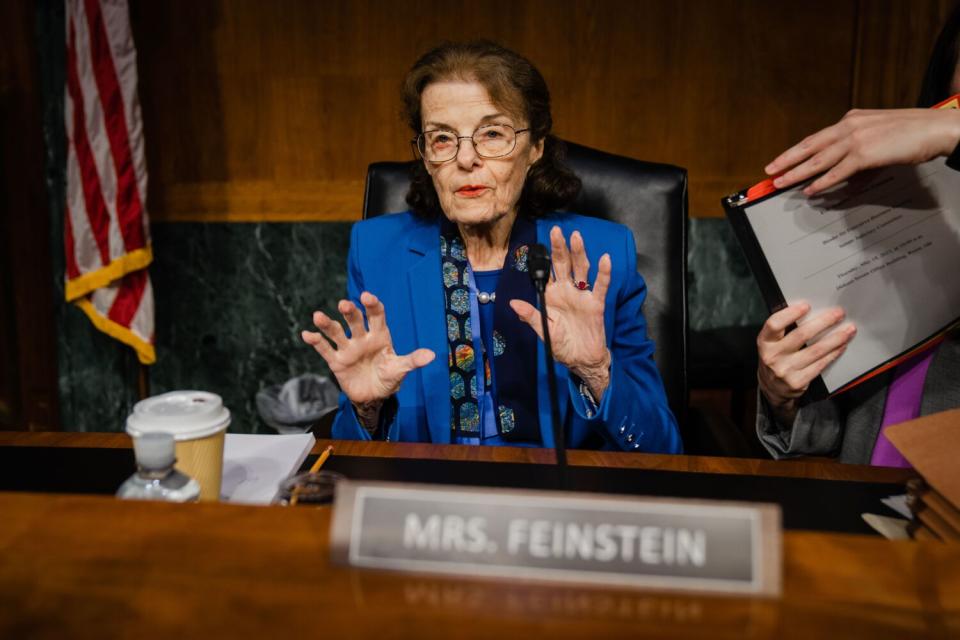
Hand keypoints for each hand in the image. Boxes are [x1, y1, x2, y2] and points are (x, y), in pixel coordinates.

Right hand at [301, 292, 434, 419]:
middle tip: (344, 304)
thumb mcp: (401, 369)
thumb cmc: (389, 378)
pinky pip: (325, 350)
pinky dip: (315, 342)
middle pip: (355, 321)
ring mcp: (348, 349)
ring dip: (327, 324)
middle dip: (350, 312)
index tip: (367, 297)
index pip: (376, 316)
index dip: (372, 305)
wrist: (374, 397)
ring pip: (336, 332)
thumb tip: (432, 355)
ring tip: (318, 316)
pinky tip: (306, 334)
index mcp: (380, 335)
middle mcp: (362, 338)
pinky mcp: (336, 362)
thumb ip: (413, 361)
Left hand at [510, 226, 611, 399]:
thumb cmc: (561, 345)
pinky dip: (603, 273)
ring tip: (576, 237)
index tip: (537, 243)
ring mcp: (582, 296)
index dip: (542, 259)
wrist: (581, 360)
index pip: (546, 272)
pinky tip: (605, 259)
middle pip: (563, 264)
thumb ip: (530, 316)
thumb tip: (513, 303)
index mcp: (551, 296)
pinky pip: (600, 286)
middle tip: (556, 230)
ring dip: (579, 253)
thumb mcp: (543, 331)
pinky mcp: (596, 304)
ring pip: (581, 269)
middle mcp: (567, 291)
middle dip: (559, 248)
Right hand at [757, 303, 856, 424]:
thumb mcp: (772, 343)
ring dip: (835, 338)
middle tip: (838, 314)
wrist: (772, 388)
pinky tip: (841, 346)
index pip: (774, 324)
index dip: (790, 314)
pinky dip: (833, 353)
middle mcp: (772, 356)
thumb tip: (812, 312)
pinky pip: (820, 364)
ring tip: (847, 330)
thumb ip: (784, 330)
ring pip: (815, 350)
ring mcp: (785, 370)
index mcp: (764, 342)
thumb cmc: (776, 359)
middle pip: (801, 335)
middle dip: (824, 322)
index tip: (806, 306)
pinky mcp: (797, 382)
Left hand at [765, 108, 959, 194]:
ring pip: (818, 159)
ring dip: (797, 173)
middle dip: (787, 159)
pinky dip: (821, 182)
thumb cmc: (913, 133)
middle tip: (769, 171)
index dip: (797, 150)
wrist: (937, 128)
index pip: (817, 137)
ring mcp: (856, 139)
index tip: (782, 159)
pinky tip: (810, 190)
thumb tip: (842, 175)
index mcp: (851, 119)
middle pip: (810, 145)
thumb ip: (857, 154)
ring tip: (780, 183)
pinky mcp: (865, 154)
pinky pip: (837, 172)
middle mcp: (849, 126)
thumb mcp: (878, 138)